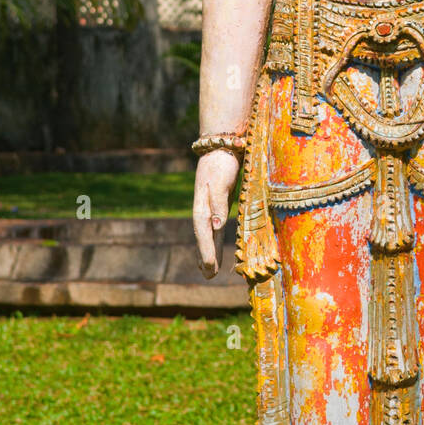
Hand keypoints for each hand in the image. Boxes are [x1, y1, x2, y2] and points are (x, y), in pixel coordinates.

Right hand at [192, 150, 239, 277]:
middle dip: (206, 257)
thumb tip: (216, 225)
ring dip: (210, 252)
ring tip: (209, 271)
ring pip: (209, 235)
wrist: (220, 147)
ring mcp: (210, 208)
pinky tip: (216, 249)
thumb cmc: (220, 164)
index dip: (206, 251)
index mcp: (202, 206)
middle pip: (204, 238)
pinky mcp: (218, 205)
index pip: (204, 233)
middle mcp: (204, 210)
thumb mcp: (219, 181)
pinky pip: (216, 229)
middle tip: (209, 277)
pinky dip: (215, 241)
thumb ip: (217, 202)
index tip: (209, 268)